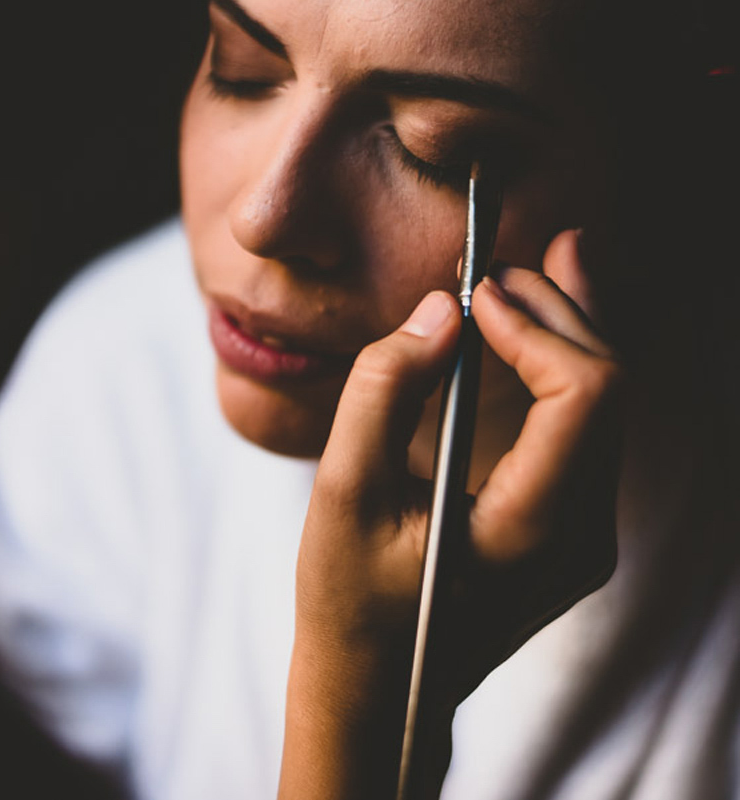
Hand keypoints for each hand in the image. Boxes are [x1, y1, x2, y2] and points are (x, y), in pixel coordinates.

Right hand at [279, 230, 622, 797]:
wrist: (381, 688)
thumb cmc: (349, 601)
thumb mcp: (340, 494)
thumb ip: (382, 394)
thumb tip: (437, 311)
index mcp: (530, 532)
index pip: (583, 397)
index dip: (539, 327)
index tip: (477, 293)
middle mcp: (581, 535)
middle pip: (608, 388)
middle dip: (559, 311)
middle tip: (500, 261)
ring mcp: (585, 536)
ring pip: (606, 404)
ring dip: (565, 331)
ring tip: (529, 269)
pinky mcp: (570, 529)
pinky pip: (586, 429)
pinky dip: (558, 369)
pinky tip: (535, 326)